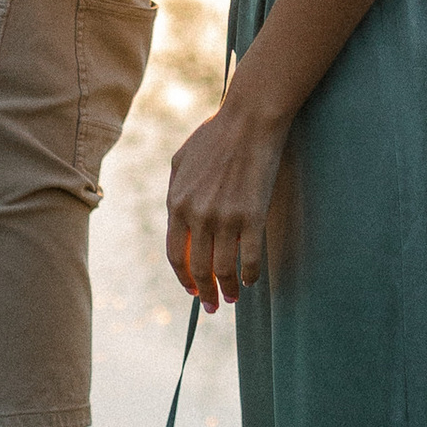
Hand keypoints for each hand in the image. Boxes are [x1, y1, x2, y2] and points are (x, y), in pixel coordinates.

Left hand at [165, 92, 287, 312]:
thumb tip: (176, 217)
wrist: (249, 120)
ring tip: (233, 298)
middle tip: (213, 307)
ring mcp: (224, 218)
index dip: (183, 277)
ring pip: (223, 269)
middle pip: (197, 268)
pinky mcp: (252, 217)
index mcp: (177, 203)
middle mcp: (197, 215)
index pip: (174, 254)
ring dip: (228, 289)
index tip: (192, 289)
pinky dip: (250, 275)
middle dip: (205, 293)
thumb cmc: (215, 137)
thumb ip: (175, 192)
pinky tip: (252, 281)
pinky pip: (250, 259)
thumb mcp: (181, 162)